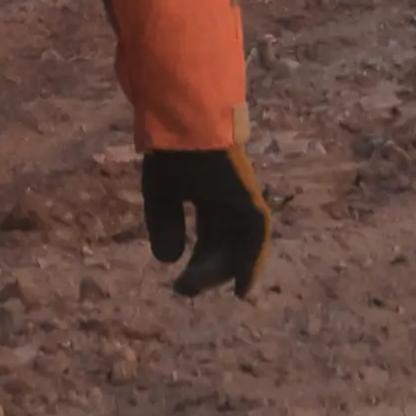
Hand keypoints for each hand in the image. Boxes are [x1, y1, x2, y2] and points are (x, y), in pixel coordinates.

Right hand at [139, 145, 273, 299]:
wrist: (186, 123)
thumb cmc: (172, 151)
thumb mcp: (160, 193)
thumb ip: (166, 224)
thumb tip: (169, 259)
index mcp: (209, 191)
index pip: (210, 233)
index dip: (203, 258)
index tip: (187, 283)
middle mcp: (228, 197)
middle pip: (224, 241)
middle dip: (207, 268)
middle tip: (186, 289)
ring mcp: (241, 197)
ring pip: (241, 242)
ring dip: (226, 269)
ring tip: (208, 292)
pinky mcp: (249, 198)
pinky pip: (255, 237)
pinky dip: (250, 262)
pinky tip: (242, 285)